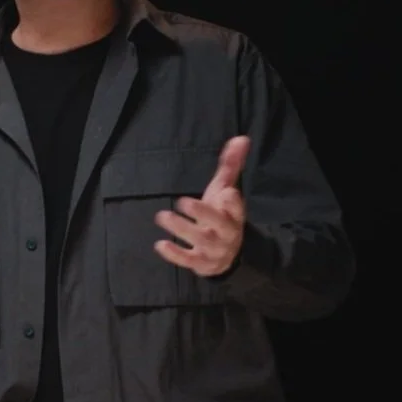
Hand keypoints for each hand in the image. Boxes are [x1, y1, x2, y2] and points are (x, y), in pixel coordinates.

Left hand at [154, 135, 248, 276]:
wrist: (228, 254)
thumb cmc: (222, 215)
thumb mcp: (225, 190)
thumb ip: (231, 165)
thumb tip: (241, 138)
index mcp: (235, 215)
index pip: (238, 208)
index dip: (233, 203)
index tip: (227, 193)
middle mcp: (228, 233)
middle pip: (219, 225)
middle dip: (202, 214)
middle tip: (182, 201)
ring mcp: (215, 250)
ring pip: (201, 241)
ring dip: (182, 229)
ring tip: (163, 216)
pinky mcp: (202, 264)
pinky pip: (189, 260)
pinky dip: (175, 254)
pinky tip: (160, 244)